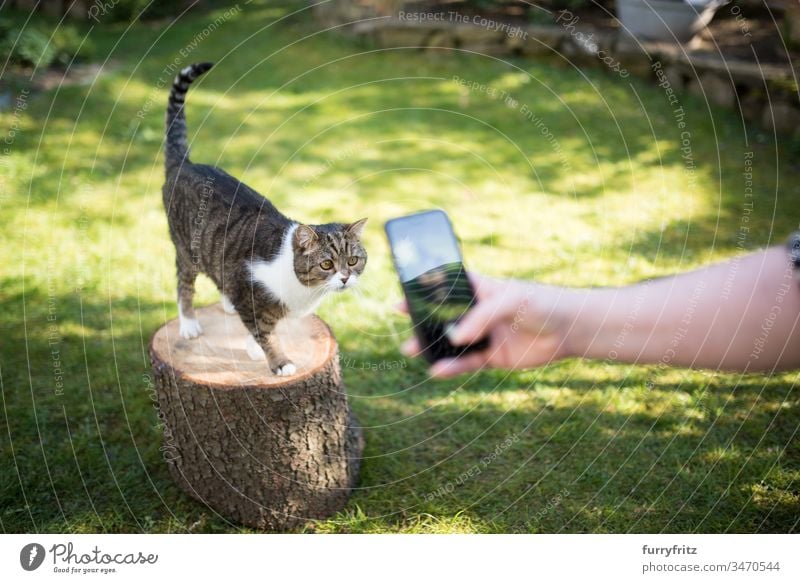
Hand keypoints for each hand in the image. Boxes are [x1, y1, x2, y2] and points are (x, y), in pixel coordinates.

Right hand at [399, 273, 573, 377]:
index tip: (402, 299)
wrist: (571, 330)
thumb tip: (454, 338)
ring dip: (432, 348)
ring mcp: (485, 335)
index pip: (447, 287)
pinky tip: (438, 371)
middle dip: (423, 324)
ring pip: (452, 343)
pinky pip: (467, 363)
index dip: (424, 292)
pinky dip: (452, 367)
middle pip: (445, 318)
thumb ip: (481, 317)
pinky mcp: (493, 357)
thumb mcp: (510, 301)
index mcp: (481, 289)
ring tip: (412, 351)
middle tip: (403, 330)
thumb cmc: (543, 303)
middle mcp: (480, 312)